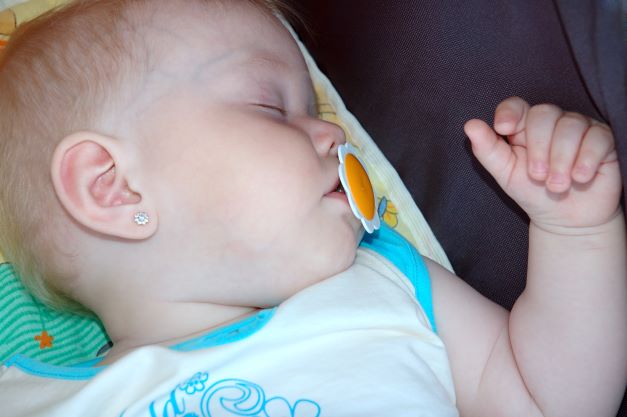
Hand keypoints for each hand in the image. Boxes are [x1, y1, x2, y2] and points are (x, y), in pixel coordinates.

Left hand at [464, 97, 621, 229]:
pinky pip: (597, 137)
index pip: (516, 105)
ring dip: (561, 159)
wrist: (566, 219)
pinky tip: (579, 177)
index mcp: (524, 127)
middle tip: (537, 177)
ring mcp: (579, 128)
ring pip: (570, 125)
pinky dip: (586, 159)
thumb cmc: (533, 193)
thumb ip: (487, 150)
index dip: (510, 112)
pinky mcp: (603, 139)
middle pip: (544, 113)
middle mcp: (552, 122)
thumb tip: (470, 125)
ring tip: (557, 185)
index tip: (502, 129)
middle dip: (539, 147)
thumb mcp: (505, 174)